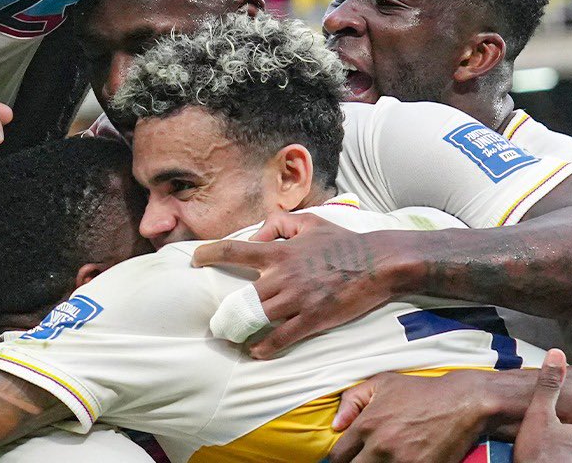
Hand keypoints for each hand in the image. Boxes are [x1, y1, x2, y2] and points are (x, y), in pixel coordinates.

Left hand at [193, 210, 402, 357]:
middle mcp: (283, 276)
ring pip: (259, 319)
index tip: (195, 259)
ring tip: (232, 338)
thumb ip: (277, 224)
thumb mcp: (307, 221)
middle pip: (242, 296)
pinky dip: (266, 346)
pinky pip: (282, 337)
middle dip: (224, 311)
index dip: (210, 254)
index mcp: (279, 251)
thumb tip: (256, 237)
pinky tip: (257, 350)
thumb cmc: (341, 240)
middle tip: (214, 321)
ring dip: (242, 331)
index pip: (235, 251)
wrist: (375, 263)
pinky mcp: (313, 318)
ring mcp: (297, 300)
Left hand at [330, 370, 490, 462]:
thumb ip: (352, 400)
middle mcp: (381, 447)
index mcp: (368, 425)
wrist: (458, 403)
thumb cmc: (419, 392)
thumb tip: (335, 425)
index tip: (345, 457)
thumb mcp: (381, 383)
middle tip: (362, 459)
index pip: (338, 455)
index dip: (339, 458)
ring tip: (381, 459)